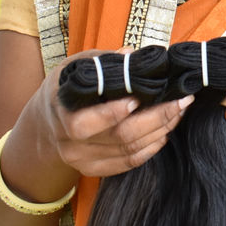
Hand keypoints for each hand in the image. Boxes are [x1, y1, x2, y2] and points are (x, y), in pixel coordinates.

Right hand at [24, 48, 194, 179]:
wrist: (44, 125)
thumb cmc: (64, 89)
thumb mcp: (72, 68)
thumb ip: (101, 61)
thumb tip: (131, 55)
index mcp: (62, 114)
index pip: (86, 123)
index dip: (115, 112)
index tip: (140, 96)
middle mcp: (70, 144)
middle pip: (120, 138)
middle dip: (156, 118)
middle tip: (181, 101)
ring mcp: (82, 161)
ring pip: (130, 151)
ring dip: (160, 130)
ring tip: (178, 111)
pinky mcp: (94, 170)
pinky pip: (129, 163)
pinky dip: (150, 148)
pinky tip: (164, 132)